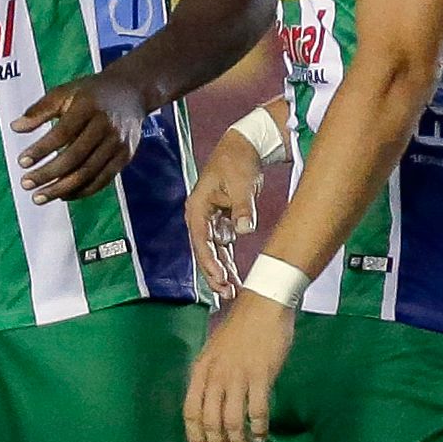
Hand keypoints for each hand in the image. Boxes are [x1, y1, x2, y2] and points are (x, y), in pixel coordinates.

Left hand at [14, 70, 146, 202]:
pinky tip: (62, 195)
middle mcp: (107, 126)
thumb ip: (39, 110)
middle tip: (26, 184)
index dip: (41, 149)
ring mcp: (118, 143)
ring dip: (62, 188)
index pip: (62, 133)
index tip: (21, 162)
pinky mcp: (126, 156)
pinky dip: (82, 191)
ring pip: (89, 172)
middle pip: (75, 157)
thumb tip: (15, 128)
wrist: (131, 92)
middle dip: (48, 174)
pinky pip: (103, 179)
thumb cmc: (90, 93)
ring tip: (39, 197)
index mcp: (88, 107)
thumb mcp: (64, 92)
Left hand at [186, 289, 296, 441]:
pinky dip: (259, 428)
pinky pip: (258, 410)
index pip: (190, 411)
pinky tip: (262, 437)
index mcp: (200, 371)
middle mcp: (215, 376)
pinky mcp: (261, 376)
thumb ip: (211, 377)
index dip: (194, 435)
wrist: (263, 307)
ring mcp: (237, 376)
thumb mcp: (214, 353)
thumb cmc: (240, 330)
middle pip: (210, 420)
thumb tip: (213, 406)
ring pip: (232, 421)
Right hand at [187, 123, 269, 301]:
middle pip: (204, 252)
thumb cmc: (237, 162)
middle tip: (227, 294)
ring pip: (214, 253)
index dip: (209, 261)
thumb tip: (244, 230)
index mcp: (198, 208)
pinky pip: (224, 247)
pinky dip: (229, 262)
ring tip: (232, 293)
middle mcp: (201, 218)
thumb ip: (242, 207)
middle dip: (214, 274)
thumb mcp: (241, 182)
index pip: (201, 240)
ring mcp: (211, 221)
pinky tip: (235, 278)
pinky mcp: (223, 221)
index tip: (220, 278)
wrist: (243, 147)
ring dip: (222, 272)